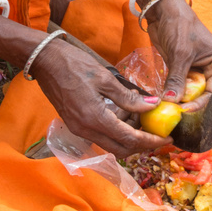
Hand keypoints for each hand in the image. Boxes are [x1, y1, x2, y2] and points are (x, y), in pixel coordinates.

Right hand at [30, 39, 172, 157]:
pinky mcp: (75, 124)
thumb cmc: (73, 64)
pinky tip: (122, 112)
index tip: (167, 137)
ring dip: (128, 136)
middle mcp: (86, 130)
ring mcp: (78, 129)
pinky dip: (115, 130)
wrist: (44, 60)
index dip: (150, 141)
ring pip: (111, 144)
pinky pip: (100, 135)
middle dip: (142, 144)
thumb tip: (152, 105)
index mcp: (94, 118)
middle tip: (156, 130)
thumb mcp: (105, 78)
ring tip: (139, 114)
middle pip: (121, 149)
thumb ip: (128, 97)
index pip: (129, 139)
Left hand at [145, 0, 211, 110]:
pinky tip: (166, 102)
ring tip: (170, 112)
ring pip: (192, 94)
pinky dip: (174, 94)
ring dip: (181, 102)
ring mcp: (198, 71)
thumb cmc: (179, 25)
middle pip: (204, 95)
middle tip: (176, 115)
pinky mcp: (184, 71)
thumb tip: (172, 101)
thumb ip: (177, 79)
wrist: (164, 11)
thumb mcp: (180, 53)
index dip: (200, 103)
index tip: (184, 110)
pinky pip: (181, 88)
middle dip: (191, 105)